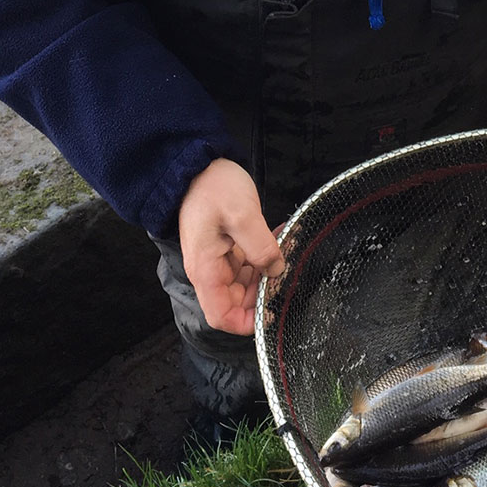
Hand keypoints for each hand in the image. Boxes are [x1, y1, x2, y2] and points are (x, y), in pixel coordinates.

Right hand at [178, 158, 285, 335]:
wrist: (197, 164)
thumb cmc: (213, 187)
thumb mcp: (242, 215)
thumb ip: (261, 247)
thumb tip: (277, 271)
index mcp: (206, 270)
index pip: (222, 316)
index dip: (247, 322)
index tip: (274, 312)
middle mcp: (209, 270)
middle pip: (237, 303)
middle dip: (264, 294)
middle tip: (288, 274)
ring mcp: (218, 259)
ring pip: (245, 284)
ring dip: (267, 274)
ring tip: (287, 252)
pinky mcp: (226, 247)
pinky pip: (247, 264)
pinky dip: (264, 257)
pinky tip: (280, 240)